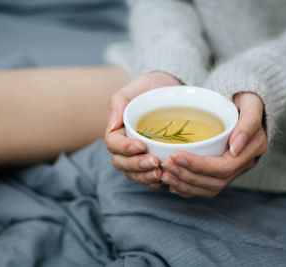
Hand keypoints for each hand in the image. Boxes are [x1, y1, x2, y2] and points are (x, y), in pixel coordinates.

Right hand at [105, 72, 181, 188]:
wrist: (172, 89)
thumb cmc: (151, 86)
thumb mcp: (136, 86)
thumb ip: (118, 102)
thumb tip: (112, 125)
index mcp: (117, 129)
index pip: (113, 143)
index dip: (124, 148)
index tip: (141, 145)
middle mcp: (125, 145)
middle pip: (120, 162)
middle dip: (136, 165)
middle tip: (154, 162)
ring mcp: (138, 155)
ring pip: (132, 173)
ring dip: (144, 176)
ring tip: (160, 173)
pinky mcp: (152, 160)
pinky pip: (147, 177)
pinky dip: (152, 182)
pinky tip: (163, 179)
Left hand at [161, 92, 266, 197]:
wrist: (243, 101)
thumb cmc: (245, 97)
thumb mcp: (251, 102)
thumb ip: (249, 122)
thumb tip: (235, 148)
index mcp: (253, 148)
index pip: (224, 167)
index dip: (198, 165)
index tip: (175, 155)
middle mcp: (244, 163)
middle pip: (215, 181)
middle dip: (187, 175)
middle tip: (165, 164)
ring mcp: (234, 170)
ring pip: (209, 188)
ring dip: (185, 185)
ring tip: (164, 175)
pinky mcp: (222, 172)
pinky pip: (205, 189)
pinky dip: (188, 189)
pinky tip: (171, 184)